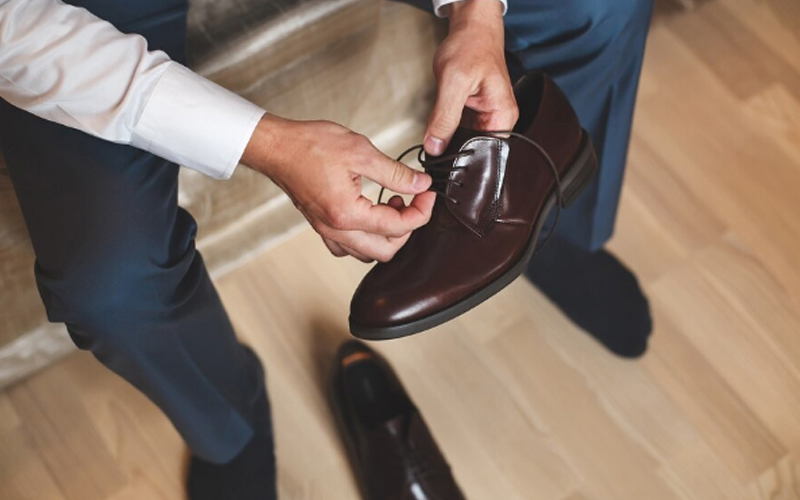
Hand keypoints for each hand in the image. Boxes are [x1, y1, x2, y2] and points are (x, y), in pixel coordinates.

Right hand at [241, 114, 435, 262]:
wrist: (277, 147)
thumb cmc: (310, 146)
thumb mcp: (361, 152)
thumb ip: (396, 173)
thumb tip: (421, 184)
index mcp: (348, 214)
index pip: (398, 227)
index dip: (422, 211)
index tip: (427, 192)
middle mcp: (336, 230)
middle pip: (386, 251)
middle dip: (408, 228)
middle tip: (413, 201)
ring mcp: (327, 231)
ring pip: (367, 253)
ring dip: (387, 235)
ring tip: (392, 204)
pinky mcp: (321, 226)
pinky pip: (348, 247)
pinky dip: (366, 237)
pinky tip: (371, 213)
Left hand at [424, 0, 517, 155]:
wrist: (470, 28)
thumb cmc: (472, 45)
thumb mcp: (454, 82)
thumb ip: (444, 117)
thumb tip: (434, 146)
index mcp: (503, 117)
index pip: (484, 152)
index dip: (461, 158)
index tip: (441, 157)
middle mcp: (497, 120)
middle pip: (471, 148)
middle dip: (451, 147)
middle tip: (434, 141)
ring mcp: (485, 117)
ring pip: (461, 139)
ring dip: (447, 135)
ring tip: (440, 121)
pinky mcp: (472, 112)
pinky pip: (457, 128)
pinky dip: (445, 126)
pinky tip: (441, 117)